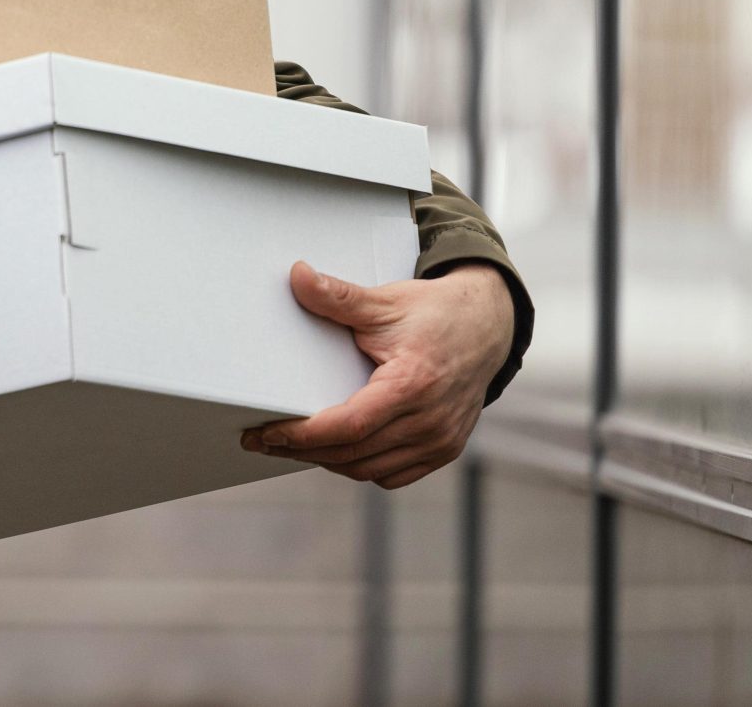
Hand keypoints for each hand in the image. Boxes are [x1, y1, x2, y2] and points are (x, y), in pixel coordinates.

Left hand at [239, 258, 513, 489]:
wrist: (488, 326)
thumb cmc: (435, 313)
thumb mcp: (385, 301)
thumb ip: (338, 296)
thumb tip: (297, 276)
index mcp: (413, 384)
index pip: (350, 425)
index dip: (303, 435)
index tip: (266, 433)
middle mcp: (430, 421)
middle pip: (354, 454)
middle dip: (303, 451)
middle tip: (263, 441)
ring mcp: (441, 440)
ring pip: (371, 469)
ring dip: (329, 462)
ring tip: (291, 447)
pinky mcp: (445, 449)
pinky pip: (394, 474)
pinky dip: (362, 467)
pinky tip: (336, 452)